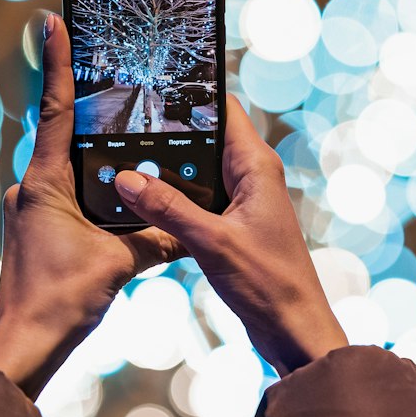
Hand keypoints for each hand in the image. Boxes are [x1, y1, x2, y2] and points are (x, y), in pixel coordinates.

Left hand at [0, 15, 184, 400]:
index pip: (54, 110)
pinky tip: (121, 195)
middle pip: (64, 133)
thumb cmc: (58, 302)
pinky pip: (72, 195)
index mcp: (44, 183)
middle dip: (88, 105)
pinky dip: (95, 188)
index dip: (55, 63)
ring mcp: (34, 210)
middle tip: (111, 68)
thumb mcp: (118, 264)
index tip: (51, 21)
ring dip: (95, 153)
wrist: (25, 347)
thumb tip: (190, 226)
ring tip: (128, 131)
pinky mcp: (40, 231)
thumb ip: (156, 238)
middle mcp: (33, 189)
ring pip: (70, 167)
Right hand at [114, 97, 347, 376]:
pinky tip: (144, 203)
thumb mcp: (211, 242)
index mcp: (256, 166)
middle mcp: (252, 176)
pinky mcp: (233, 224)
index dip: (192, 95)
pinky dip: (174, 199)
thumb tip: (127, 178)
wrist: (293, 329)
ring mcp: (243, 200)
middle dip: (168, 134)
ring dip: (167, 170)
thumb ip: (168, 208)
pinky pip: (198, 199)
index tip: (153, 87)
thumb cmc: (269, 283)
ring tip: (123, 161)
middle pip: (205, 138)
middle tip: (122, 126)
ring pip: (198, 170)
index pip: (224, 110)